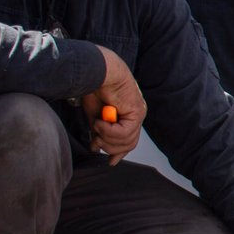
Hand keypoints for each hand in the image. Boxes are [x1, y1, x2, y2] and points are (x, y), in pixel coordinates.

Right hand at [80, 46, 145, 164]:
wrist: (99, 71)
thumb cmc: (95, 88)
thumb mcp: (95, 116)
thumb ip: (99, 132)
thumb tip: (96, 148)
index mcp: (128, 115)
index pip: (129, 141)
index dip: (119, 153)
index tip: (110, 162)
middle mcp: (136, 115)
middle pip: (128, 145)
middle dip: (109, 147)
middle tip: (95, 142)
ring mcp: (139, 114)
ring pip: (126, 141)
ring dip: (107, 138)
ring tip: (97, 127)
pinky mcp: (137, 112)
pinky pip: (124, 132)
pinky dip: (109, 131)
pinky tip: (101, 122)